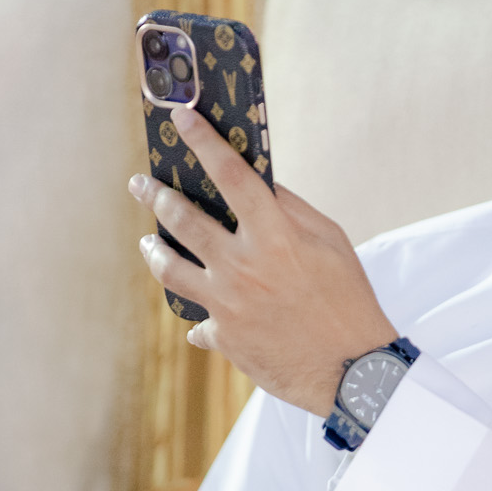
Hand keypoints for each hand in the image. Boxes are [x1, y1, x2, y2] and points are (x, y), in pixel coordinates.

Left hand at [130, 106, 396, 415]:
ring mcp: (228, 305)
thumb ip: (290, 210)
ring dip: (154, 250)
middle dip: (156, 195)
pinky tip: (196, 309)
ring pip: (170, 269)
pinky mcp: (223, 338)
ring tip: (149, 241)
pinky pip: (198, 319)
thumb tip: (257, 182)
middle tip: (139, 183)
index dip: (204, 142)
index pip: (232, 177)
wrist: (352, 372)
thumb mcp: (330, 242)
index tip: (182, 118)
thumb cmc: (348, 299)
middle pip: (184, 220)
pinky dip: (198, 312)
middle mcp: (244, 268)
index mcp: (276, 237)